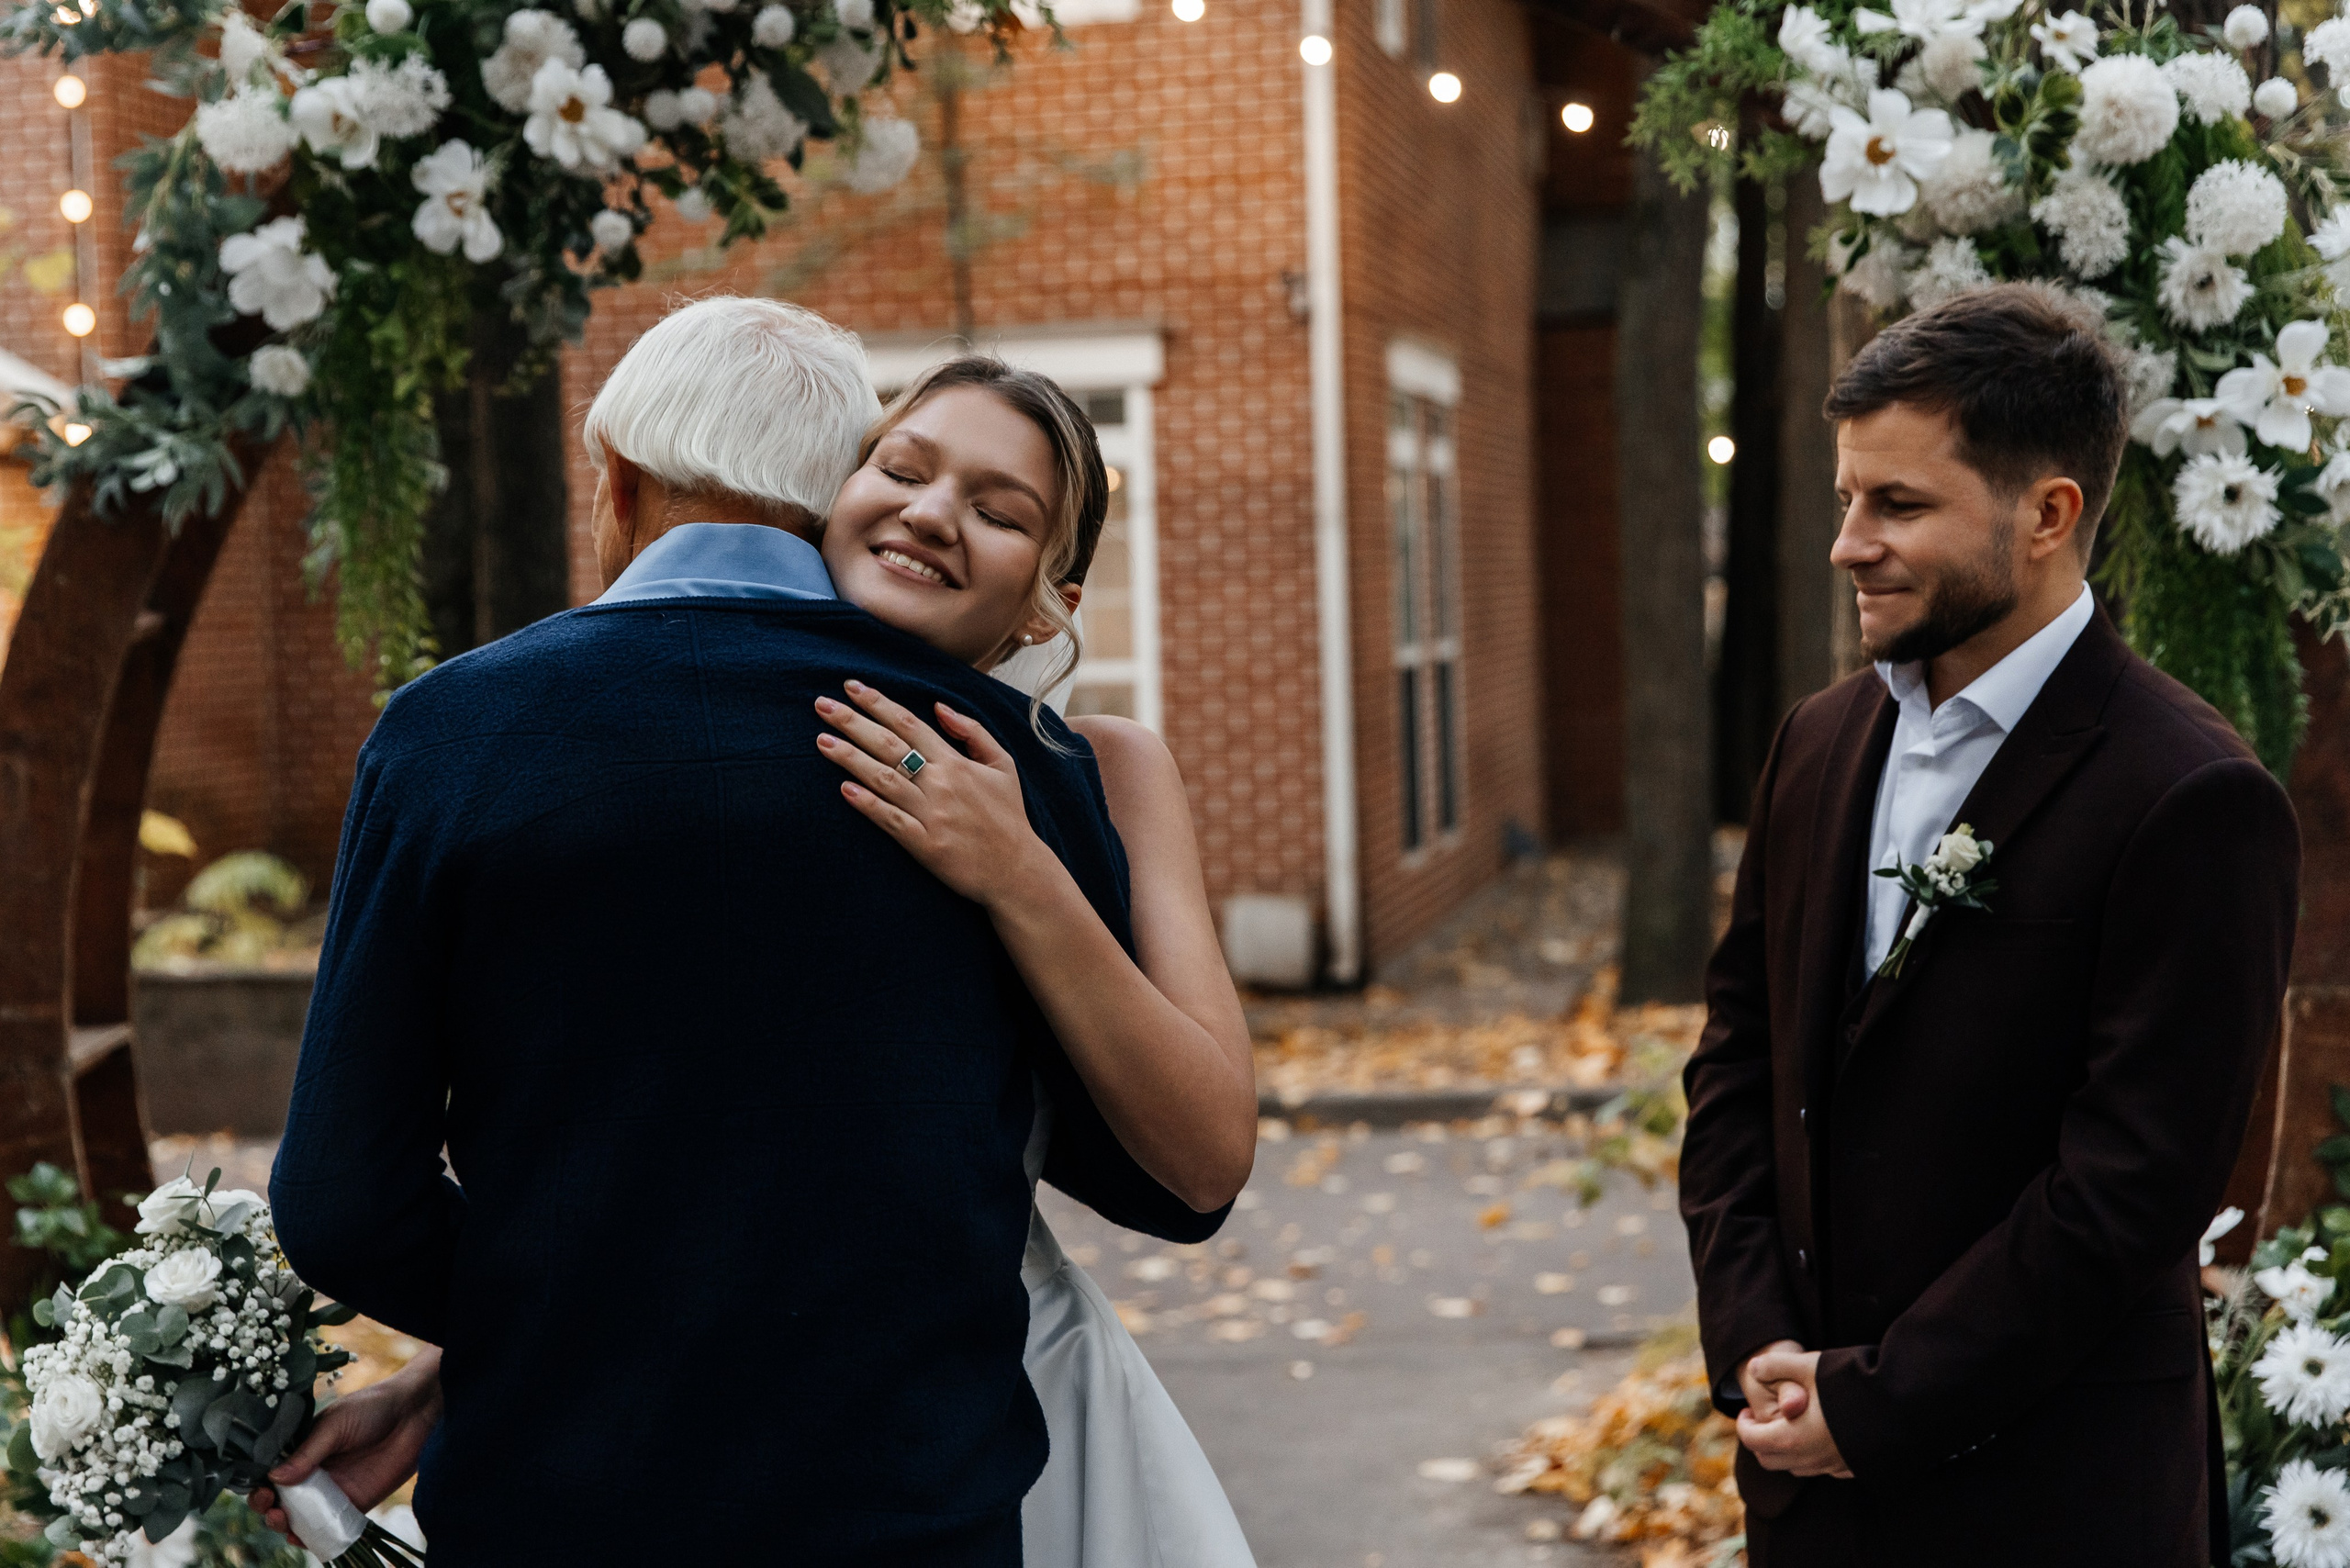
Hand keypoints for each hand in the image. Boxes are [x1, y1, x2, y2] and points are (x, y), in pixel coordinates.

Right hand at [248, 1348, 442, 1544]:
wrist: (415, 1413)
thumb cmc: (372, 1408)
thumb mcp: (335, 1425)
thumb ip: (308, 1452)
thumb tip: (273, 1478)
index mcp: (302, 1450)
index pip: (270, 1474)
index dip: (260, 1486)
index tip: (260, 1490)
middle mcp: (313, 1474)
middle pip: (280, 1500)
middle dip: (268, 1508)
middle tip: (271, 1506)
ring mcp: (332, 1491)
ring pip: (300, 1518)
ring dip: (287, 1526)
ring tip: (284, 1522)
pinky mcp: (354, 1505)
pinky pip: (330, 1528)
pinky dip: (314, 1538)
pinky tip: (304, 1539)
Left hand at [815, 682, 1055, 907]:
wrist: (1017, 870)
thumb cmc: (1008, 816)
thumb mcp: (1003, 765)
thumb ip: (973, 732)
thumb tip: (940, 707)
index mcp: (956, 762)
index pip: (909, 723)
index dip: (878, 703)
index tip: (851, 686)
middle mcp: (941, 783)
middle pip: (889, 745)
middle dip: (853, 721)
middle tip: (821, 704)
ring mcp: (931, 814)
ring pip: (883, 778)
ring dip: (850, 758)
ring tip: (821, 741)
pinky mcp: (925, 844)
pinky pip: (890, 820)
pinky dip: (868, 804)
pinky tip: (845, 789)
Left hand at [1735, 1346, 1852, 1478]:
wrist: (1902, 1403)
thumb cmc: (1850, 1382)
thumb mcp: (1807, 1365)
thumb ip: (1775, 1365)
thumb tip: (1754, 1368)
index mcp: (1791, 1437)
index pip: (1752, 1440)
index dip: (1743, 1424)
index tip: (1746, 1410)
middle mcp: (1810, 1459)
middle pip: (1771, 1460)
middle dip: (1761, 1440)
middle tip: (1763, 1419)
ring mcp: (1834, 1466)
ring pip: (1797, 1466)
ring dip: (1786, 1449)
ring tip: (1790, 1423)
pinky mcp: (1854, 1467)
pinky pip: (1824, 1468)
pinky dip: (1813, 1456)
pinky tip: (1821, 1434)